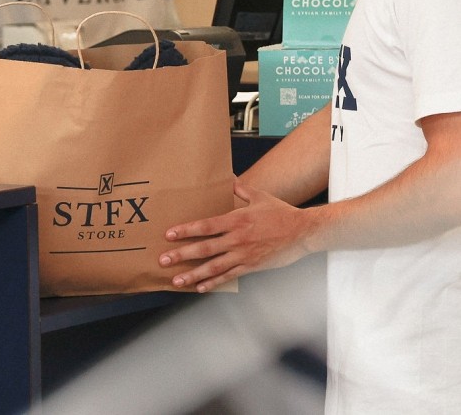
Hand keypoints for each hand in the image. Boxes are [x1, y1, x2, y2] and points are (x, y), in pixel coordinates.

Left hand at [159, 181, 316, 292]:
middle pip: (204, 249)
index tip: (170, 234)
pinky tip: (200, 287)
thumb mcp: (259, 196)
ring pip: (214, 267)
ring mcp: (244, 255)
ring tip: (176, 280)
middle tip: (163, 260)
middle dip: (182, 255)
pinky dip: (214, 282)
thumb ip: (240, 189)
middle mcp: (237, 239)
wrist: (303, 231)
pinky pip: (229, 276)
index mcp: (236, 220)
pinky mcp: (251, 266)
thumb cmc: (280, 212)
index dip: (186, 230)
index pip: (205, 226)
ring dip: (193, 274)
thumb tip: (228, 179)